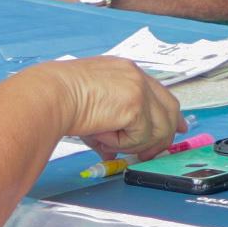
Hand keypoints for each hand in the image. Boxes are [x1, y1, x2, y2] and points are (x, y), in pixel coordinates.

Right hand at [36, 57, 180, 162]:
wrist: (50, 96)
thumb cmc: (60, 99)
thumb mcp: (94, 110)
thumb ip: (112, 128)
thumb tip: (114, 154)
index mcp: (126, 71)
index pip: (161, 93)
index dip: (171, 115)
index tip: (177, 129)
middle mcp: (136, 75)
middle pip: (170, 109)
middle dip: (163, 136)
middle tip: (147, 155)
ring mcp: (139, 88)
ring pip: (158, 128)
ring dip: (134, 143)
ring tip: (108, 140)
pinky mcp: (135, 105)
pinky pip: (141, 136)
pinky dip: (123, 144)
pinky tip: (103, 135)